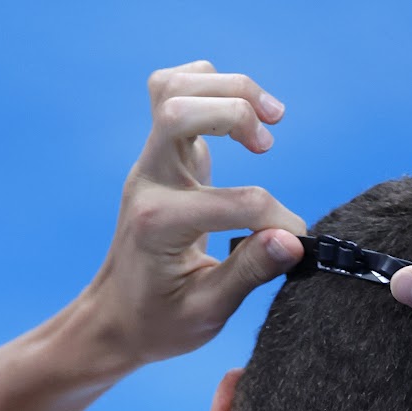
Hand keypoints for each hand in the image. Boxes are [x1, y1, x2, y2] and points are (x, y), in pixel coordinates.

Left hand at [84, 60, 306, 366]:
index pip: (235, 203)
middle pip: (180, 109)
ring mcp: (151, 166)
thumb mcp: (207, 312)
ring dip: (226, 89)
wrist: (116, 318)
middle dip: (236, 112)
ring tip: (268, 119)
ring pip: (174, 88)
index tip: (295, 242)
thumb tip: (293, 241)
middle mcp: (150, 185)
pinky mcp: (161, 158)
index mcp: (160, 226)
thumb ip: (249, 272)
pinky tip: (239, 116)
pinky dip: (209, 87)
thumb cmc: (158, 322)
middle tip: (268, 145)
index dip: (279, 221)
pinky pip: (173, 93)